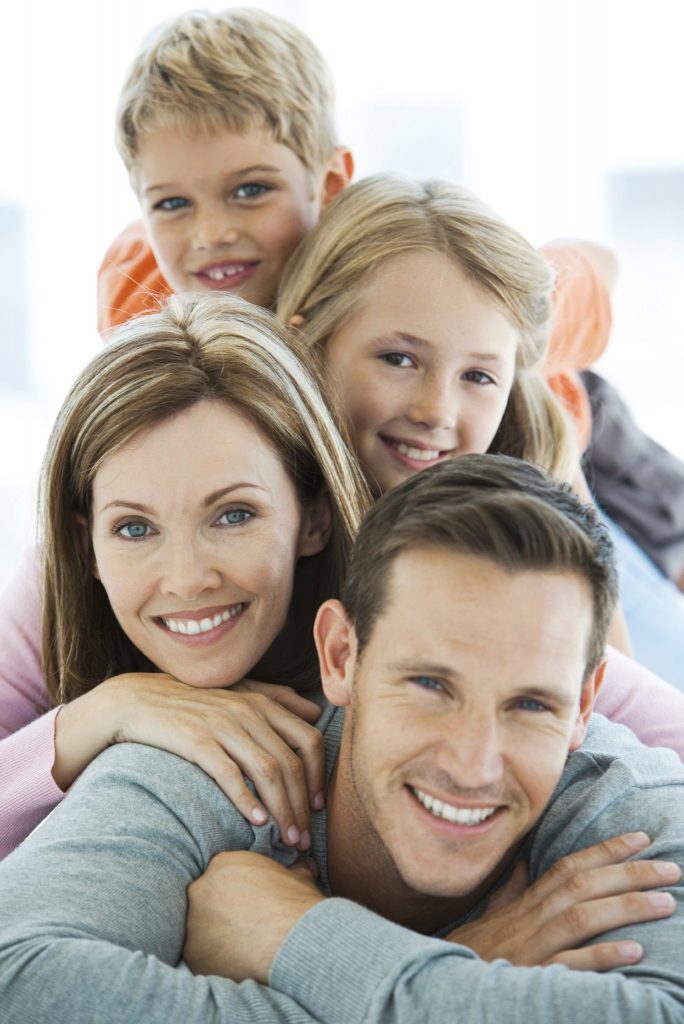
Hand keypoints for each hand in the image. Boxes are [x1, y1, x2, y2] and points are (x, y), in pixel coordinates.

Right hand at [54, 674, 323, 849]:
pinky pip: (230, 773)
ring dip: (282, 810)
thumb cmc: (193, 701)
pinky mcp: (196, 740)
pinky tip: (256, 822)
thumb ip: (279, 698)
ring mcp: (222, 725)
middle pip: (291, 762)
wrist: (137, 700)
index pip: (309, 739)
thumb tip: (317, 711)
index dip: (319, 776)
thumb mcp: (238, 691)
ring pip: (267, 771)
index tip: (319, 807)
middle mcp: (247, 711)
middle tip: (304, 838)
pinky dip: (246, 799)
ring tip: (287, 838)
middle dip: (303, 804)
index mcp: (262, 702)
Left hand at [183, 851, 323, 981]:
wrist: (293, 940)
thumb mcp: (298, 876)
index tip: (247, 904)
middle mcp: (201, 889)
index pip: (222, 876)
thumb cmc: (296, 904)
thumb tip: (304, 864)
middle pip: (206, 901)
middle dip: (221, 912)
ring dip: (216, 937)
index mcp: (223, 864)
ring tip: (242, 947)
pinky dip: (215, 960)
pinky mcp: (193, 954)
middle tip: (243, 926)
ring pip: (201, 930)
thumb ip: (293, 868)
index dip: (235, 892)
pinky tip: (236, 962)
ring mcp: (193, 922)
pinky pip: (201, 956)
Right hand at [448, 831, 679, 969]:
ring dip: (625, 907)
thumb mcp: (492, 915)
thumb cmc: (473, 952)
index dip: (605, 850)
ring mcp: (532, 948)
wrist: (445, 985)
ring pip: (581, 918)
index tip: (641, 838)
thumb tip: (527, 861)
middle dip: (628, 873)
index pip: (569, 866)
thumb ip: (513, 889)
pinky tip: (633, 951)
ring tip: (665, 903)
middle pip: (582, 885)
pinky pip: (570, 965)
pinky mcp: (532, 977)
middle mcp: (530, 918)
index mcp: (526, 903)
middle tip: (671, 869)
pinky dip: (602, 956)